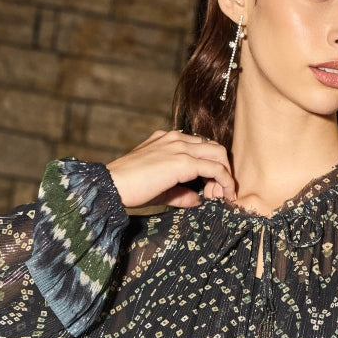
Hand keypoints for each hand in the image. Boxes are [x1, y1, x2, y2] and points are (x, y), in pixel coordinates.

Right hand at [105, 129, 234, 210]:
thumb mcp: (161, 189)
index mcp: (168, 139)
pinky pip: (216, 169)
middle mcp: (176, 138)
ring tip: (220, 196)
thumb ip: (181, 192)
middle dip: (222, 170)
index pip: (200, 147)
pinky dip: (225, 182)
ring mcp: (180, 147)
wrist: (113, 185)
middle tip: (217, 193)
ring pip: (219, 154)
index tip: (209, 189)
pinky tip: (224, 195)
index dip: (210, 167)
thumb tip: (198, 199)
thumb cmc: (130, 188)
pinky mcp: (183, 161)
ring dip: (225, 176)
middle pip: (214, 147)